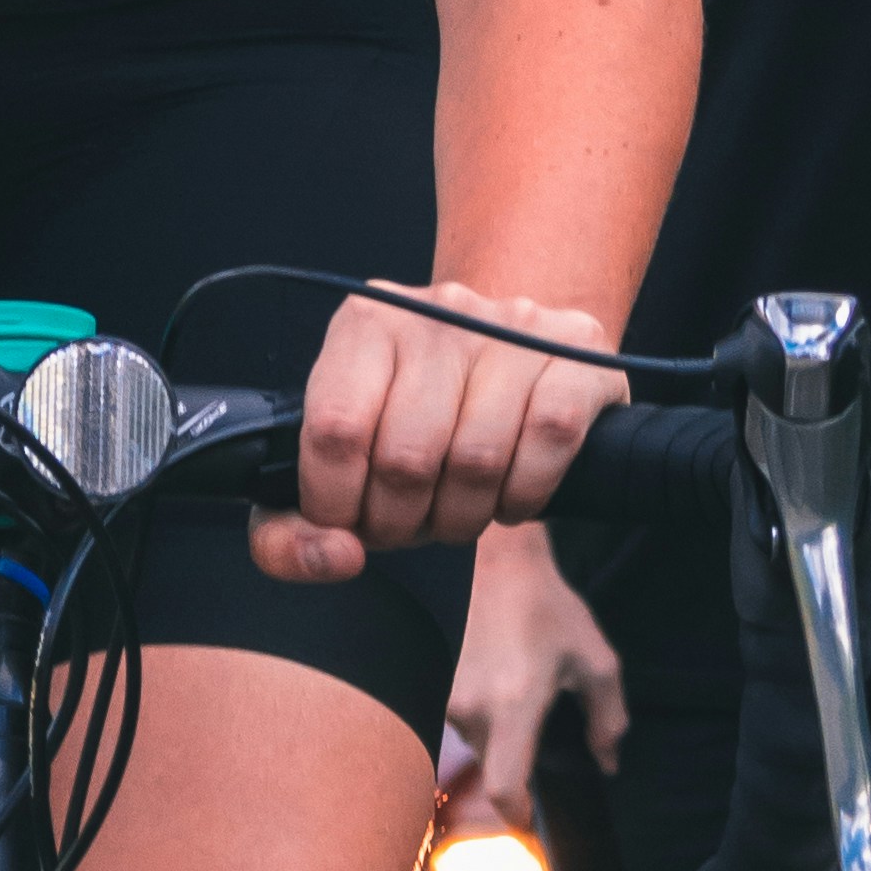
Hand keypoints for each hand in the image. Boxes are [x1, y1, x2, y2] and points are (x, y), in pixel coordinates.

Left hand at [258, 283, 624, 587]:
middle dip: (402, 522)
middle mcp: (438, 311)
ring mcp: (514, 326)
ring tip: (457, 513)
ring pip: (478, 459)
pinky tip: (511, 496)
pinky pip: (550, 439)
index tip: (350, 523)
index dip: (338, 503)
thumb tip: (335, 558)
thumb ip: (292, 527)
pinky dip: (526, 493)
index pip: (335, 430)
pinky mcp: (578, 352)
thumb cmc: (418, 417)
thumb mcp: (344, 453)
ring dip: (464, 517)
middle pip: (407, 458)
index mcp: (366, 322)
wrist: (514, 349)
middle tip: (409, 524)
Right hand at [445, 519, 629, 820]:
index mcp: (515, 706)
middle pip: (490, 762)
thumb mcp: (595, 660)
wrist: (489, 556)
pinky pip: (448, 713)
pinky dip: (470, 706)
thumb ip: (609, 719)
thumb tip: (608, 763)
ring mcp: (440, 692)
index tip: (528, 817)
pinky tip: (485, 673)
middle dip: (512, 753)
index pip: (504, 787)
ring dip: (489, 726)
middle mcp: (470, 707)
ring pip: (468, 737)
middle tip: (530, 713)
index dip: (516, 813)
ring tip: (507, 679)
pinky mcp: (423, 677)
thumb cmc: (547, 606)